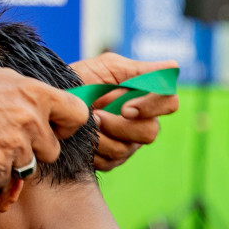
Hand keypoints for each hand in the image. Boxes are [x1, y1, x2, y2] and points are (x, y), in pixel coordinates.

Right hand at [0, 67, 90, 188]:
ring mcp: (15, 145)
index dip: (66, 126)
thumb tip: (52, 105)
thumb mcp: (2, 79)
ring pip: (28, 168)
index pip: (78, 115)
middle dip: (33, 150)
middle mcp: (30, 119)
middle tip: (6, 139)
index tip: (53, 129)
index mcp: (35, 93)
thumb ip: (31, 94)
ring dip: (10, 163)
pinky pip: (4, 181)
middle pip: (52, 150)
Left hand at [68, 53, 180, 169]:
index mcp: (146, 97)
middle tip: (96, 116)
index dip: (152, 107)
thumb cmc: (82, 79)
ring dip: (102, 137)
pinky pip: (110, 161)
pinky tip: (82, 138)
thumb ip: (141, 69)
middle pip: (150, 131)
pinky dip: (93, 149)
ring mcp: (127, 142)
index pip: (169, 103)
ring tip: (85, 124)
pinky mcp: (111, 159)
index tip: (126, 108)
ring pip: (127, 148)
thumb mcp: (108, 67)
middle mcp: (141, 121)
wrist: (54, 99)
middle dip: (120, 126)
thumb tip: (173, 68)